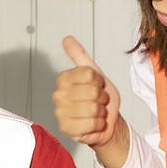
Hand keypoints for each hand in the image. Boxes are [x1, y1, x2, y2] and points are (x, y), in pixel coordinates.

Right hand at [52, 35, 128, 167]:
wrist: (107, 122)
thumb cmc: (100, 99)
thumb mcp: (94, 74)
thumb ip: (80, 56)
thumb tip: (67, 39)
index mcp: (63, 79)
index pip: (88, 73)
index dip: (99, 80)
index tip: (97, 85)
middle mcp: (58, 95)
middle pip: (92, 91)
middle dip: (101, 97)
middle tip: (98, 101)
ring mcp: (60, 112)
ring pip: (92, 107)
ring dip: (101, 112)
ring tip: (96, 112)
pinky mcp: (66, 128)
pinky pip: (91, 123)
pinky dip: (98, 124)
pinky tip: (94, 123)